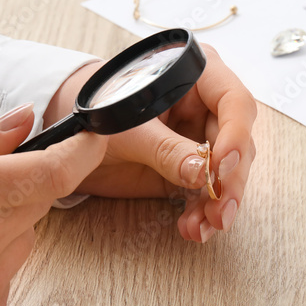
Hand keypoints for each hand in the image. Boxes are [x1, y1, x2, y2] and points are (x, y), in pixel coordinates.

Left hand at [44, 44, 257, 242]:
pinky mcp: (188, 171)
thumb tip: (201, 172)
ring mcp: (199, 140)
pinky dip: (201, 214)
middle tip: (221, 211)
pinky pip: (205, 193)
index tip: (222, 167)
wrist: (68, 133)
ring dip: (217, 204)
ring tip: (201, 228)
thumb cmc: (95, 109)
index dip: (236, 135)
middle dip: (231, 182)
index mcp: (194, 76)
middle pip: (237, 143)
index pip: (234, 101)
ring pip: (227, 174)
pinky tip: (192, 229)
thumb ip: (164, 148)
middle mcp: (205, 107)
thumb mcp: (126, 126)